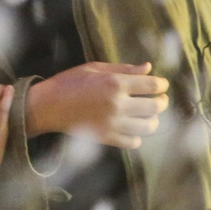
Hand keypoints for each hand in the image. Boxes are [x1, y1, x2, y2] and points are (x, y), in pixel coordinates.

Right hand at [26, 62, 169, 148]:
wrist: (48, 106)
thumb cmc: (70, 82)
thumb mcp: (95, 68)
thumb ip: (124, 69)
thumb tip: (148, 68)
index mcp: (115, 83)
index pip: (152, 86)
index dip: (162, 85)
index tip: (161, 85)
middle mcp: (117, 104)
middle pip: (155, 107)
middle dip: (162, 101)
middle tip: (159, 99)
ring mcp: (113, 123)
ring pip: (148, 126)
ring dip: (152, 120)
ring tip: (147, 115)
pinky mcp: (106, 138)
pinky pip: (133, 141)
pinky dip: (137, 136)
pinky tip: (131, 127)